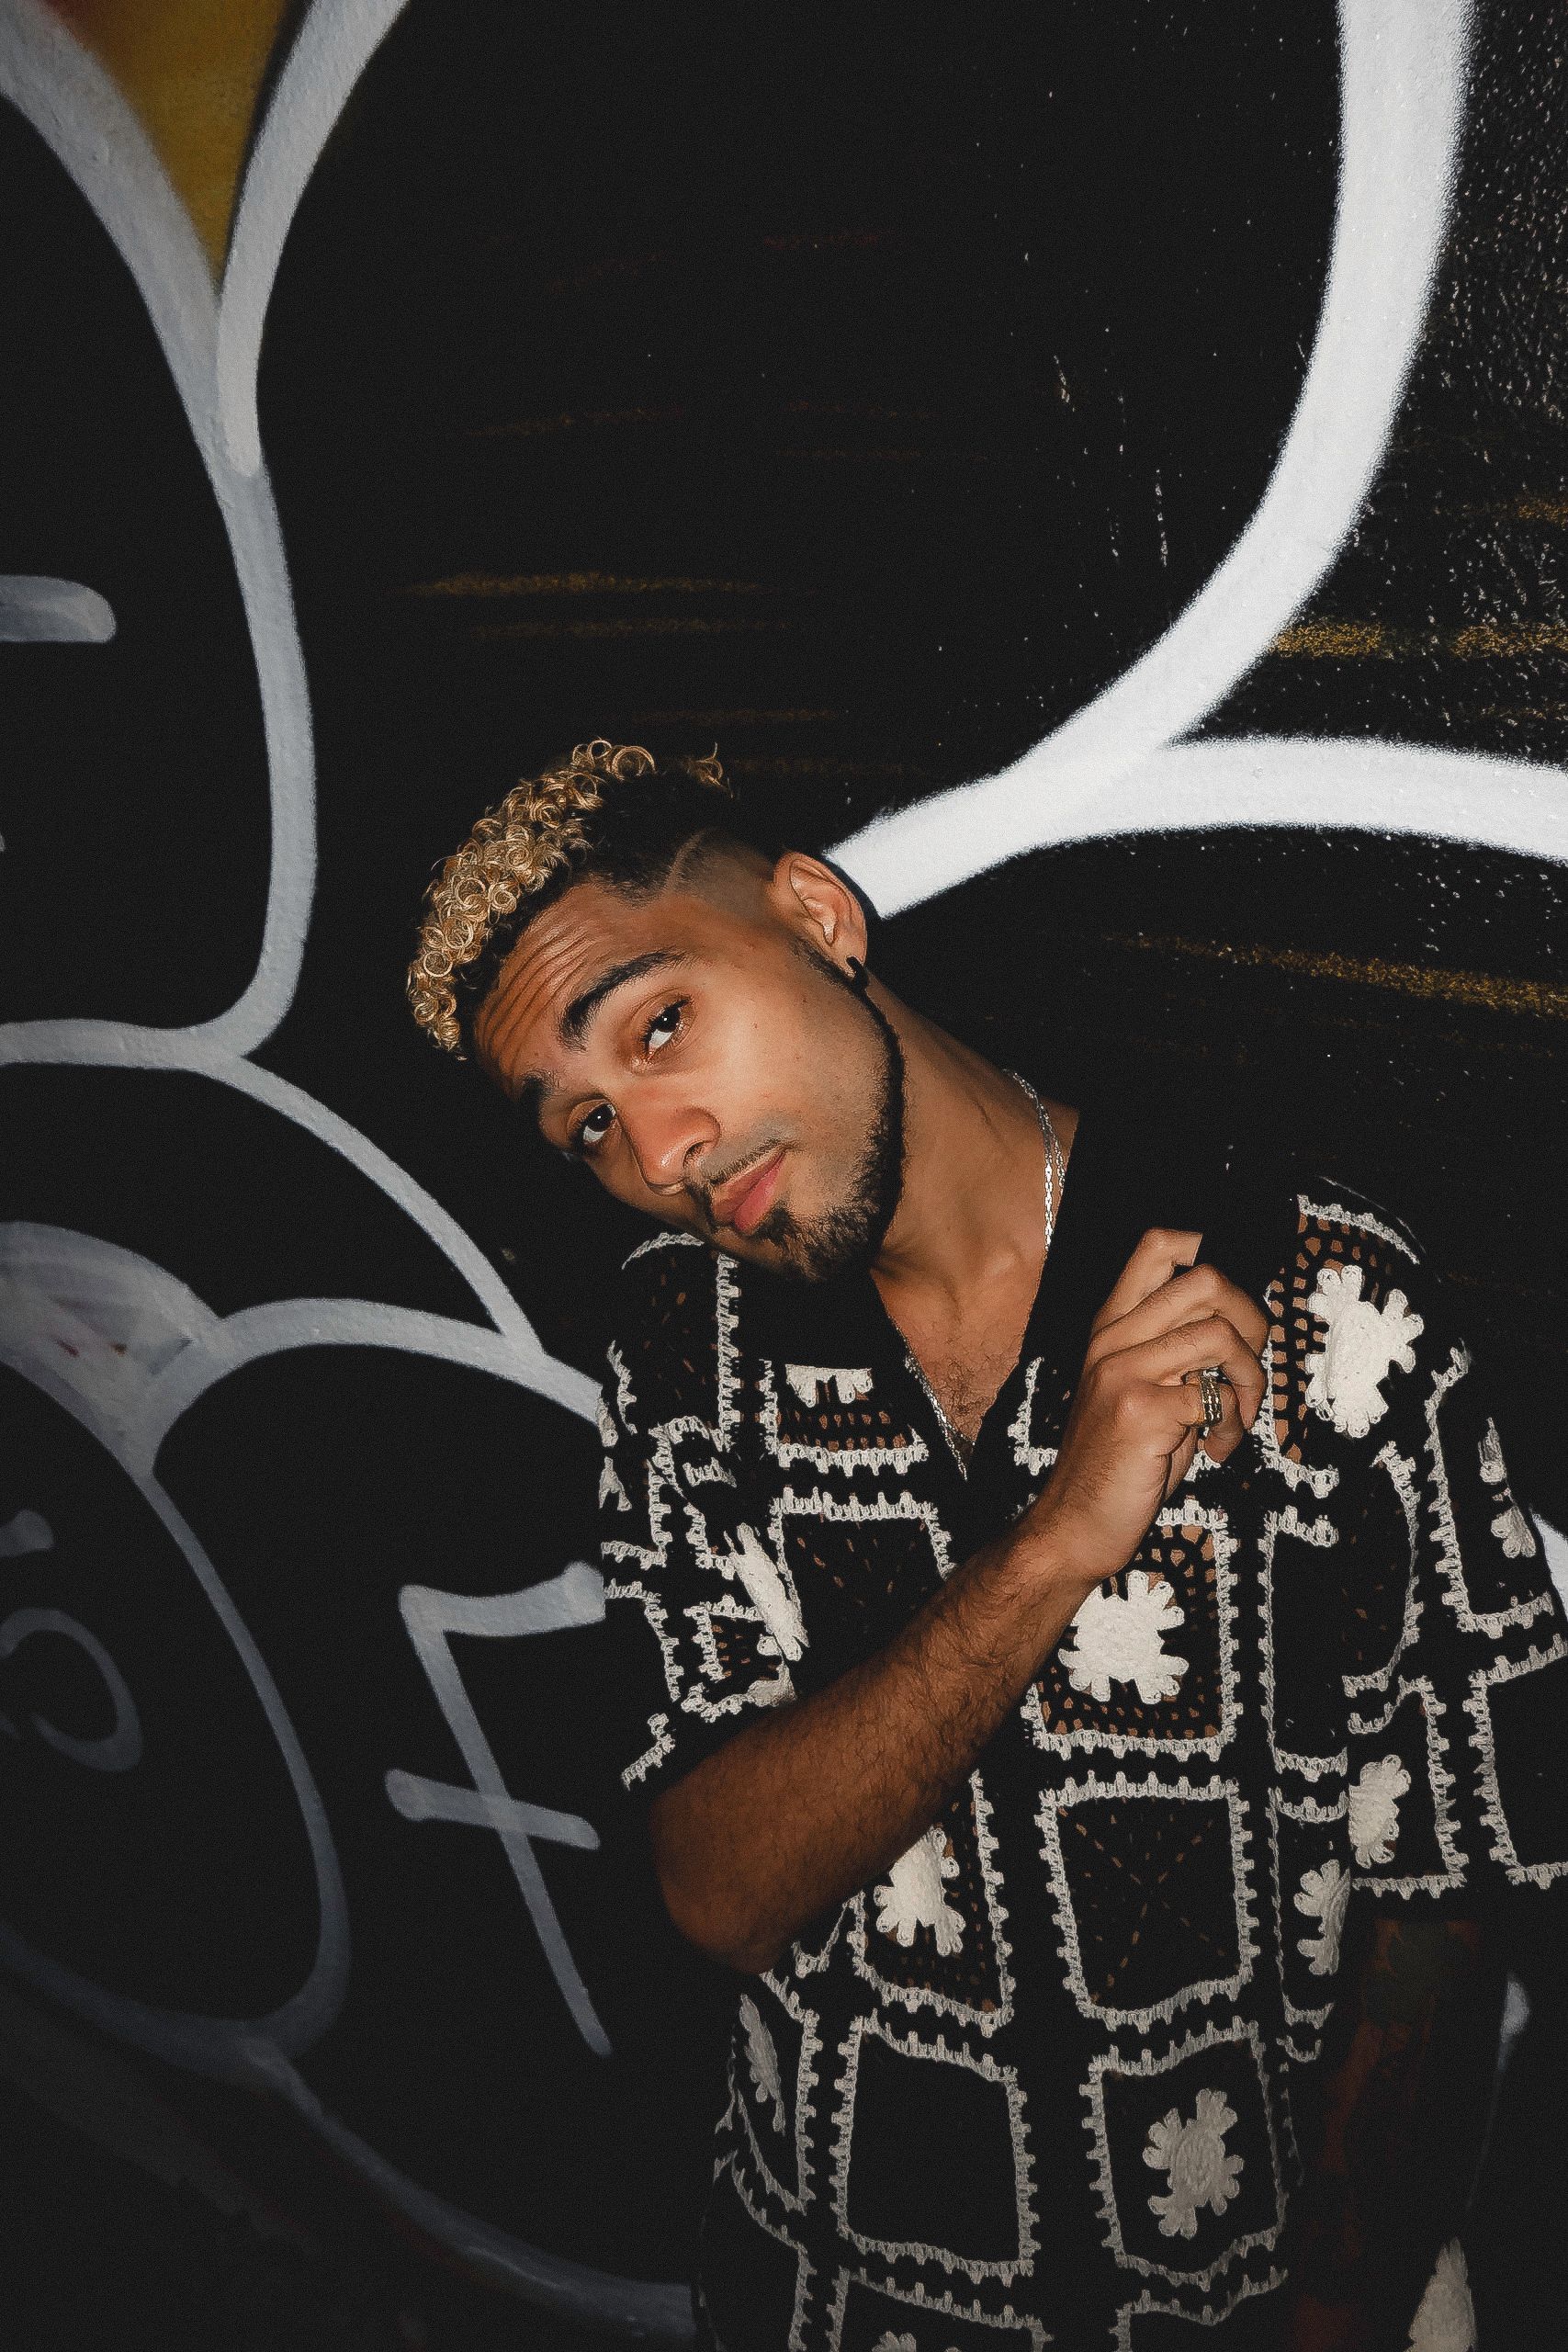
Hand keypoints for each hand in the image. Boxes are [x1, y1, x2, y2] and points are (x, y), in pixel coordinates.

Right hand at [1025, 1228, 1267, 1588]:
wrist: (1075, 1523)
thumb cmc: (1117, 1461)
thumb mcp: (1140, 1390)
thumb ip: (1178, 1352)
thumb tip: (1241, 1322)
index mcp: (1112, 1327)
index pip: (1158, 1245)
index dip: (1210, 1251)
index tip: (1236, 1299)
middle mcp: (1113, 1339)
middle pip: (1207, 1280)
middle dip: (1252, 1321)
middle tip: (1249, 1367)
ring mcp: (1123, 1372)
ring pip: (1220, 1335)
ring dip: (1251, 1380)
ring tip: (1236, 1418)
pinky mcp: (1141, 1411)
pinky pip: (1217, 1396)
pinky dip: (1233, 1426)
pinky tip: (1216, 1449)